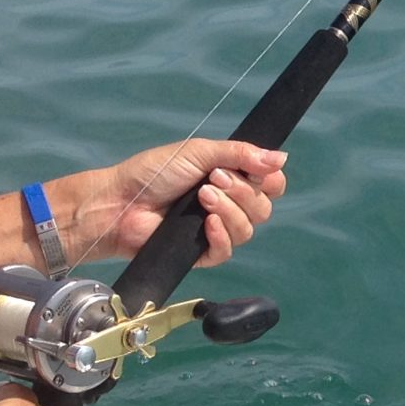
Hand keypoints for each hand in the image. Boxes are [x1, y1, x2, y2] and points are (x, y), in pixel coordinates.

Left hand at [58, 140, 287, 266]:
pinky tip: (206, 224)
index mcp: (231, 178)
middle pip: (263, 207)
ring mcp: (216, 230)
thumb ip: (240, 154)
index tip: (255, 170)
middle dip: (242, 192)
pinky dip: (221, 235)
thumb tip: (282, 158)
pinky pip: (228, 250)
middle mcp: (228, 205)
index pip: (270, 184)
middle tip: (212, 179)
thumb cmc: (154, 172)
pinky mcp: (202, 253)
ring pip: (248, 229)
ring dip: (229, 210)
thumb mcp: (199, 152)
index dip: (269, 179)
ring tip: (202, 197)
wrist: (122, 202)